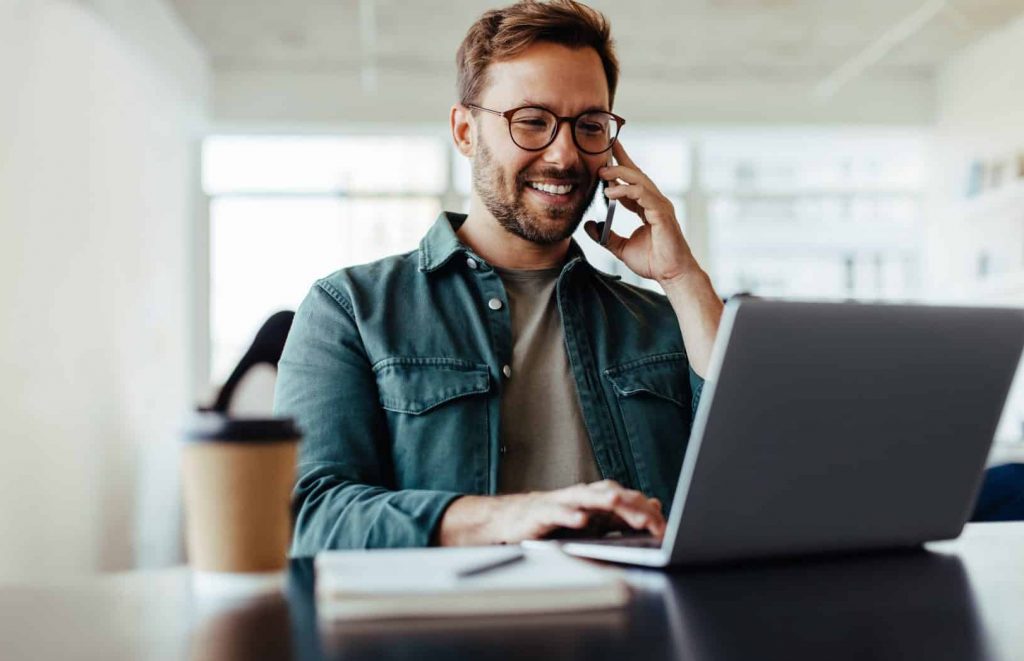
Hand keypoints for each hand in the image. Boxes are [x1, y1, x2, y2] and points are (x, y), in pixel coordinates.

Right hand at [438, 479, 665, 545]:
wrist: (514, 520)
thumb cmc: (557, 521)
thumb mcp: (594, 522)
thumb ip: (623, 515)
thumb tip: (655, 505)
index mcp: (597, 499)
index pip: (628, 500)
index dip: (646, 513)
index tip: (664, 529)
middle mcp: (582, 496)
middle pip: (611, 494)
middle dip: (631, 507)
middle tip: (651, 521)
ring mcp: (562, 502)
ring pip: (585, 497)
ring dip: (602, 499)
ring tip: (616, 503)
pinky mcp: (542, 513)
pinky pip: (557, 513)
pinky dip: (569, 515)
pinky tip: (580, 521)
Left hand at [584, 140, 700, 285]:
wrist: (671, 275)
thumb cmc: (654, 262)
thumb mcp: (621, 248)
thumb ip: (606, 236)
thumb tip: (589, 225)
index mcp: (646, 207)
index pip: (632, 182)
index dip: (619, 168)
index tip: (606, 155)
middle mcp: (654, 202)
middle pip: (636, 174)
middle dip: (620, 160)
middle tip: (602, 153)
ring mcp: (660, 206)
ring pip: (639, 180)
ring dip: (619, 173)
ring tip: (602, 173)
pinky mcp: (661, 213)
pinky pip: (642, 194)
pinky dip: (626, 190)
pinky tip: (610, 193)